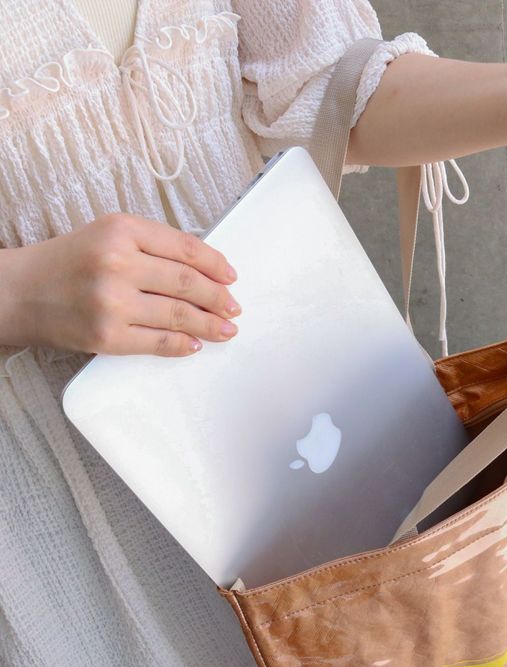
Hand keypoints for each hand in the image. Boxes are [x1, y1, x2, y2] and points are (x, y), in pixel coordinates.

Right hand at [3, 213, 240, 355]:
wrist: (17, 292)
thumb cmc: (67, 263)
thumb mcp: (108, 235)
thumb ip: (153, 246)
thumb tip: (205, 271)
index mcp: (122, 230)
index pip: (185, 248)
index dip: (216, 265)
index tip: (230, 276)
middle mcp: (118, 263)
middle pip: (188, 283)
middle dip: (219, 298)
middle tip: (233, 307)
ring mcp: (113, 302)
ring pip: (179, 314)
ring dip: (210, 324)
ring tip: (226, 329)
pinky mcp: (107, 336)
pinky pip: (159, 342)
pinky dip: (183, 344)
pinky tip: (195, 343)